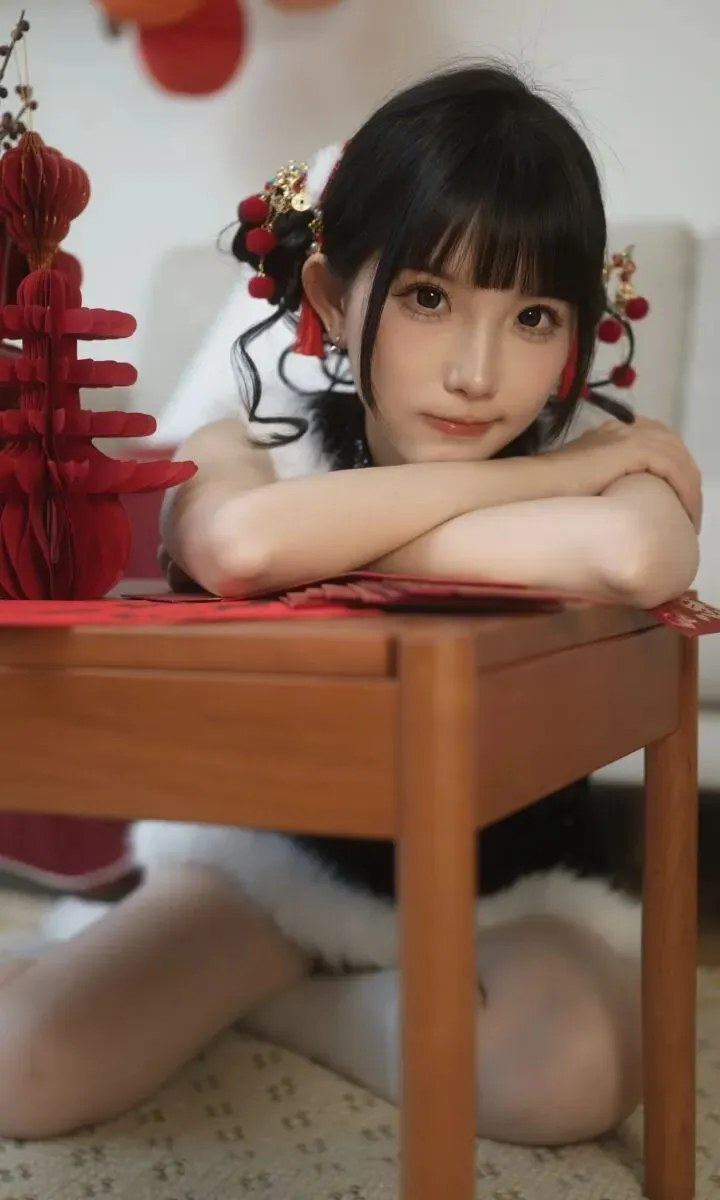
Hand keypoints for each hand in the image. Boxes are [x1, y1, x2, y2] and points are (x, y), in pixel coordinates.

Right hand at [548, 418, 702, 528]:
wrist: (529, 486)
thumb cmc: (544, 494)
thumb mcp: (579, 486)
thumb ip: (598, 486)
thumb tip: (611, 510)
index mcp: (608, 435)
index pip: (656, 445)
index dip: (671, 474)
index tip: (672, 507)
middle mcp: (620, 429)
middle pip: (673, 448)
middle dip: (686, 481)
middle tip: (687, 516)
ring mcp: (626, 436)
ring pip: (678, 458)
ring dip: (690, 490)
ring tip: (688, 520)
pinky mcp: (631, 449)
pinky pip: (674, 467)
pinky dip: (686, 491)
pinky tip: (685, 513)